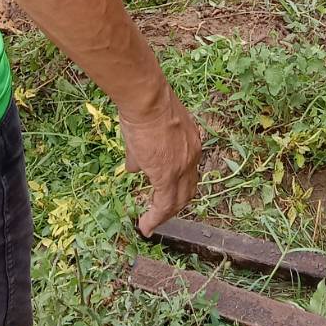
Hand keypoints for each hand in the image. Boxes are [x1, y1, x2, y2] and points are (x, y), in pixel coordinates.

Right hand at [119, 88, 201, 235]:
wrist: (146, 99)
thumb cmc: (145, 105)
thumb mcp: (147, 129)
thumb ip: (142, 152)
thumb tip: (133, 167)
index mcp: (189, 141)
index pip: (187, 171)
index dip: (177, 185)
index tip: (164, 194)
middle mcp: (191, 155)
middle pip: (187, 189)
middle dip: (175, 205)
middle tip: (161, 215)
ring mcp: (181, 167)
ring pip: (178, 200)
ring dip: (164, 215)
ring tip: (151, 224)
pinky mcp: (167, 175)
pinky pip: (163, 205)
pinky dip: (155, 218)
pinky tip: (145, 226)